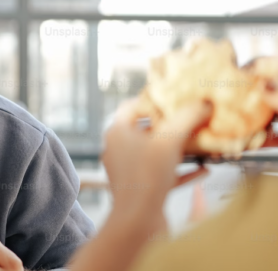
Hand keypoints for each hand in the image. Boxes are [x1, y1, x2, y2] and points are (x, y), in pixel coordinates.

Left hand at [102, 100, 210, 217]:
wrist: (137, 221)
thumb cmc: (146, 176)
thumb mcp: (170, 139)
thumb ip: (187, 117)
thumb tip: (203, 103)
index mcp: (116, 132)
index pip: (132, 106)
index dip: (154, 100)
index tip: (176, 99)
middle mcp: (118, 149)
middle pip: (147, 130)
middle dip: (172, 126)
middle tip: (193, 119)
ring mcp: (128, 170)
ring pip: (156, 153)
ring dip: (180, 149)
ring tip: (202, 144)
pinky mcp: (140, 188)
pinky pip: (164, 174)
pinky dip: (182, 171)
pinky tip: (204, 170)